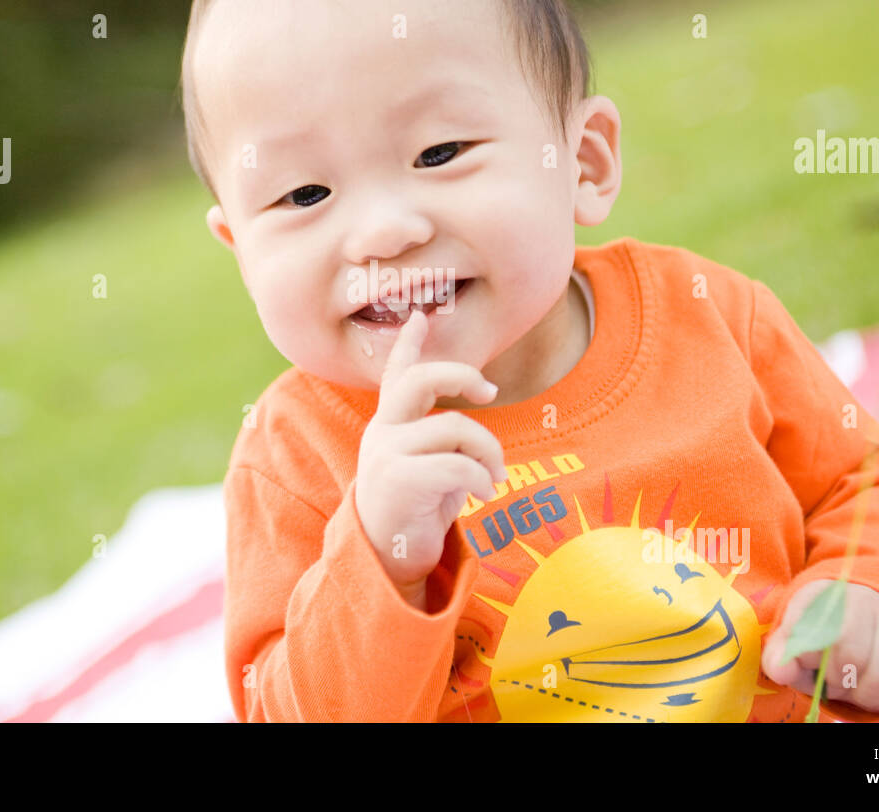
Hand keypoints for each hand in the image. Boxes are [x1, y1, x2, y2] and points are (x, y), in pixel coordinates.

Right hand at [355, 309, 507, 607]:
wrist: (384, 561)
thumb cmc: (413, 511)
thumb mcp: (427, 467)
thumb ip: (441, 437)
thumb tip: (476, 407)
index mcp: (390, 425)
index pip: (396, 374)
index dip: (407, 344)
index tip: (418, 316)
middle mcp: (383, 432)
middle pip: (421, 380)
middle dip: (461, 375)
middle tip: (488, 390)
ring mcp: (386, 453)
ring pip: (454, 428)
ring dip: (488, 453)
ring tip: (495, 478)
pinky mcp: (398, 480)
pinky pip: (457, 466)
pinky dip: (481, 479)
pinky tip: (486, 495)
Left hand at [762, 580, 878, 713]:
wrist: (872, 604)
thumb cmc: (824, 626)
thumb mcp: (795, 632)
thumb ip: (780, 653)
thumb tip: (780, 673)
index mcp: (826, 593)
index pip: (815, 632)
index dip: (808, 659)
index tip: (806, 663)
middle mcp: (868, 600)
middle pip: (852, 657)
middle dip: (836, 680)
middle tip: (831, 679)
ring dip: (863, 696)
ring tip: (854, 686)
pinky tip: (878, 691)